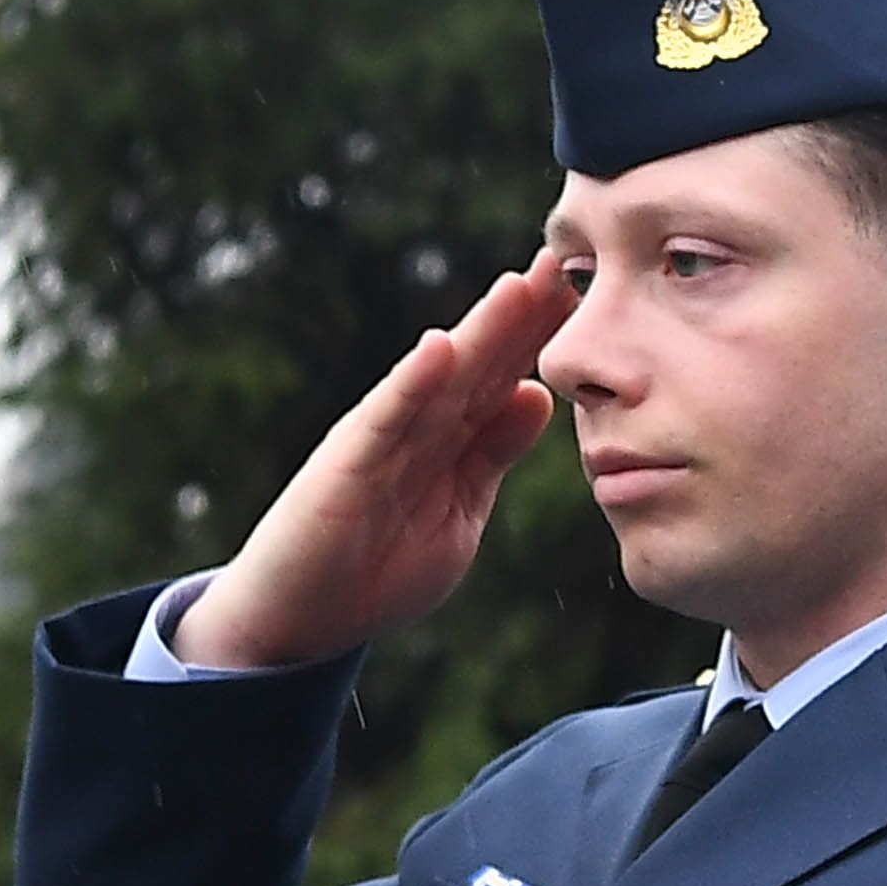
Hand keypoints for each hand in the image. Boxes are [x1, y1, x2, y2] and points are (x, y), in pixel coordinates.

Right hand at [172, 261, 570, 669]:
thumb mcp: (459, 511)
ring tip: (518, 287)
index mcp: (450, 440)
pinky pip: (385, 420)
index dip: (542, 340)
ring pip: (440, 379)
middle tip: (563, 266)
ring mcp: (381, 440)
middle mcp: (418, 427)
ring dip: (478, 333)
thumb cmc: (376, 569)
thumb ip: (493, 456)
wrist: (300, 619)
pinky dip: (412, 384)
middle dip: (521, 317)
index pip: (503, 378)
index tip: (586, 298)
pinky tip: (439, 348)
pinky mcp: (345, 464)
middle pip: (479, 364)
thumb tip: (539, 397)